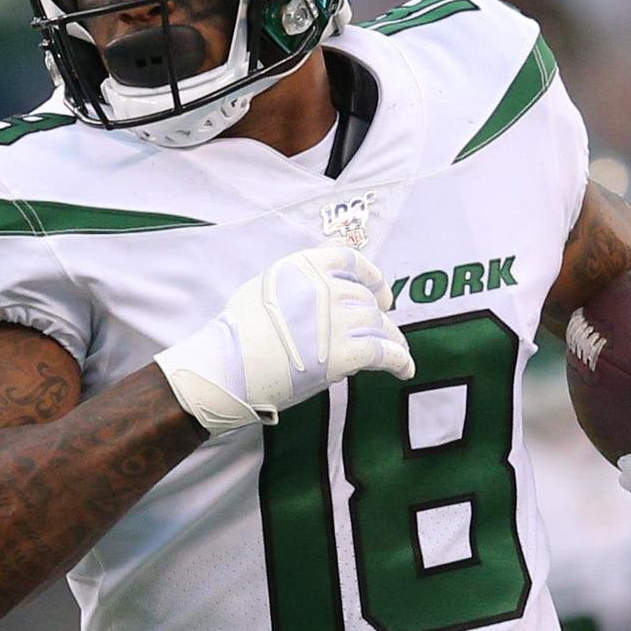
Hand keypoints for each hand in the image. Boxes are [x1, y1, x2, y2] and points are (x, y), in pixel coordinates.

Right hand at [158, 243, 411, 435]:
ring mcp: (338, 319)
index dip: (371, 277)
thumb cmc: (236, 336)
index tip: (381, 293)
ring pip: (380, 326)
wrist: (226, 369)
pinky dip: (400, 361)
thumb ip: (297, 286)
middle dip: (377, 317)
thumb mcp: (264, 289)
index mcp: (304, 266)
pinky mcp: (346, 353)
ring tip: (398, 353)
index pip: (351, 261)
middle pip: (366, 300)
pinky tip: (405, 369)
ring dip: (392, 340)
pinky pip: (386, 353)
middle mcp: (326, 287)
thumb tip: (323, 297)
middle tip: (382, 332)